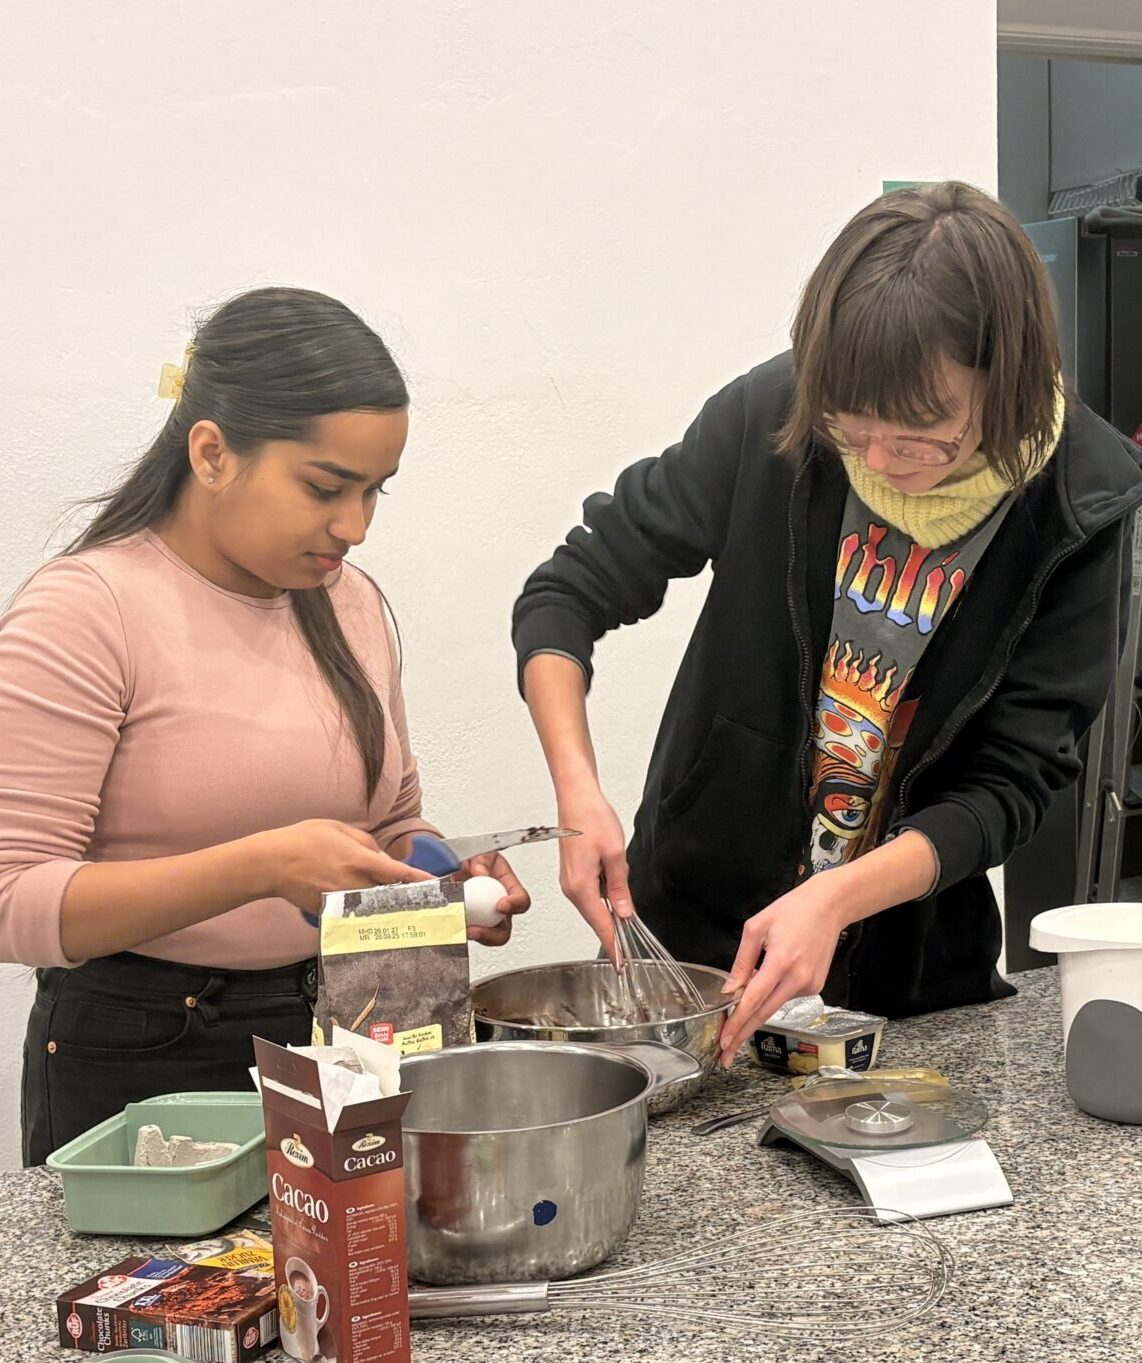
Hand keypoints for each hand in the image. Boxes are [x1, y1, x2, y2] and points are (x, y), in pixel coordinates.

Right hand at [261, 819, 432, 915]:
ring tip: (403, 908)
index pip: (398, 873)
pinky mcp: (330, 912)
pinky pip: (353, 912)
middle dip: (406, 897)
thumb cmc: (304, 839)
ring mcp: (342, 901)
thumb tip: (381, 856)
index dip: (420, 880)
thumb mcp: (339, 829)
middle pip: (390, 895)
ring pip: (373, 907)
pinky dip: (363, 911)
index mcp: (360, 860)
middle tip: (423, 899)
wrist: (272, 863)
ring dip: (387, 906)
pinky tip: (370, 911)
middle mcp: (354, 883)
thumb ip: (365, 842)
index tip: (436, 886)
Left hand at [457, 853, 530, 946]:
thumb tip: (480, 873)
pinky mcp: (467, 924)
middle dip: (491, 935)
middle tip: (476, 930)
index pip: (521, 900)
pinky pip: (465, 933)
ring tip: (459, 930)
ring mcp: (483, 919)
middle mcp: (498, 909)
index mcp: (508, 889)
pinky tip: (449, 925)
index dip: (515, 905)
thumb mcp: (479, 853)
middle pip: (504, 931)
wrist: (452, 867)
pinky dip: (457, 932)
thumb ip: (481, 861)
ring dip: (472, 936)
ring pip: (484, 937)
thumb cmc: (473, 860)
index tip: (501, 906)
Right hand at [554, 779, 632, 963]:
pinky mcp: (573, 873)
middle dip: (615, 922)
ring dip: (611, 900)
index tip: (622, 964)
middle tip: (630, 927)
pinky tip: (613, 872)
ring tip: (620, 873)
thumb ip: (620, 887)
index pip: (601, 925)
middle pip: (597, 917)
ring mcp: (570, 881)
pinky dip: (605, 890)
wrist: (575, 796)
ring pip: (595, 903)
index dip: (614, 945)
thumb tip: (624, 912)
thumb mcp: (615, 854)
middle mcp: (571, 888)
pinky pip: (591, 891)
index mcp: (581, 887)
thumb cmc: (591, 819)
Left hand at [716, 875, 847, 1066]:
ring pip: (775, 1005)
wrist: (830, 906)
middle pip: (765, 1014)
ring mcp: (810, 985)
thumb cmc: (791, 910)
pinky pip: (787, 996)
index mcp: (781, 961)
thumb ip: (742, 961)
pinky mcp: (816, 986)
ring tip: (738, 1016)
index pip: (754, 1000)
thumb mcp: (757, 927)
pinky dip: (773, 994)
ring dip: (756, 1013)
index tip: (724, 1041)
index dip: (737, 1022)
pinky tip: (772, 978)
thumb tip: (731, 990)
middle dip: (743, 1034)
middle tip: (724, 1055)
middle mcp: (798, 979)